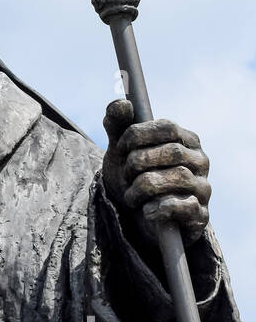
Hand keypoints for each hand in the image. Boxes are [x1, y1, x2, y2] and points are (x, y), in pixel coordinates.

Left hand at [102, 100, 210, 245]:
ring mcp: (203, 187)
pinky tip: (146, 210)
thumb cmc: (134, 177)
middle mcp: (200, 161)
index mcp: (186, 139)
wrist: (139, 218)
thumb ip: (118, 125)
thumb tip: (122, 103)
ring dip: (144, 186)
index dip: (139, 134)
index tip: (120, 148)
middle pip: (172, 152)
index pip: (168, 126)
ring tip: (131, 195)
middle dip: (139, 162)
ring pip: (179, 177)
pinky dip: (159, 207)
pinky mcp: (200, 214)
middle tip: (124, 174)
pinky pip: (185, 206)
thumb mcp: (121, 151)